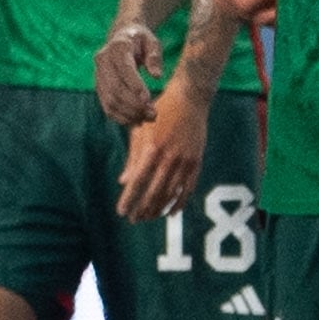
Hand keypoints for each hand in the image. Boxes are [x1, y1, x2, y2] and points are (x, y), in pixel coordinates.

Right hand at [92, 17, 166, 126]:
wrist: (122, 37)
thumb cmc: (141, 40)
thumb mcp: (152, 42)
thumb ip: (155, 57)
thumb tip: (156, 76)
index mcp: (117, 47)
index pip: (124, 69)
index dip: (135, 86)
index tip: (149, 100)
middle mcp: (103, 60)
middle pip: (115, 88)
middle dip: (134, 105)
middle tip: (153, 115)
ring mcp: (98, 74)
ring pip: (109, 100)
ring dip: (128, 113)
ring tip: (147, 119)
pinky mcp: (99, 86)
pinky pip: (106, 105)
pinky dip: (120, 117)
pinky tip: (136, 121)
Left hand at [113, 86, 200, 218]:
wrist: (189, 99)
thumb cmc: (159, 112)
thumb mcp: (140, 131)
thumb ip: (132, 158)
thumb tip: (124, 181)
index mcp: (151, 149)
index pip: (137, 181)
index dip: (129, 199)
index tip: (122, 212)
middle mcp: (169, 158)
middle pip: (154, 191)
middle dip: (142, 208)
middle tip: (133, 220)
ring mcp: (185, 161)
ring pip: (171, 193)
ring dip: (158, 208)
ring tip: (148, 217)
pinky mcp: (196, 162)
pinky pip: (188, 188)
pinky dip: (179, 202)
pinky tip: (171, 212)